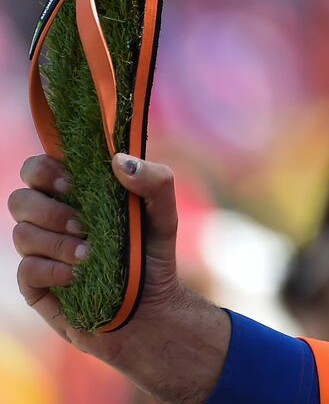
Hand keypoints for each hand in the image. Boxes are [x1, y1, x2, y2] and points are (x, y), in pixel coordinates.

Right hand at [10, 152, 229, 403]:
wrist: (151, 311)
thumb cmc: (154, 256)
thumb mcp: (164, 215)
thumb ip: (155, 180)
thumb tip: (118, 160)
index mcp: (76, 196)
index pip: (38, 169)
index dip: (44, 169)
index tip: (71, 182)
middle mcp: (52, 220)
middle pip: (20, 199)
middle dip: (48, 209)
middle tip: (82, 223)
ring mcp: (40, 253)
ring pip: (21, 234)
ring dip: (56, 242)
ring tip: (90, 254)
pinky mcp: (36, 286)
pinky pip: (26, 270)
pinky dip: (53, 270)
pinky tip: (78, 275)